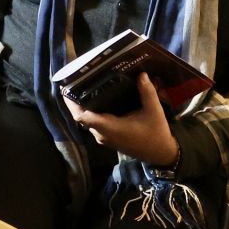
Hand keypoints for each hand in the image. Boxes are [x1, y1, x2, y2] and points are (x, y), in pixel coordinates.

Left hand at [62, 73, 180, 166]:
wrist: (161, 154)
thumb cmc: (156, 134)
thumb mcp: (154, 111)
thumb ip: (147, 92)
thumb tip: (140, 74)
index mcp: (110, 128)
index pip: (82, 116)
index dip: (71, 103)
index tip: (67, 87)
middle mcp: (102, 134)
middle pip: (81, 116)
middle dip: (76, 100)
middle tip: (77, 79)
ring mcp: (104, 137)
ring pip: (87, 120)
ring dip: (83, 105)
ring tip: (85, 84)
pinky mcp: (108, 138)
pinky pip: (94, 123)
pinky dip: (91, 111)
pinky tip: (97, 97)